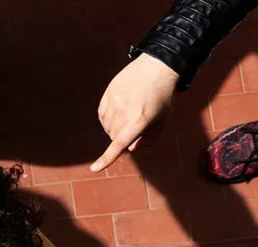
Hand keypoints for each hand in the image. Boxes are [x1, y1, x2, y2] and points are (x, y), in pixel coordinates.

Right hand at [91, 53, 179, 171]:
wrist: (157, 66)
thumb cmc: (162, 96)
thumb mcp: (163, 120)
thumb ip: (150, 138)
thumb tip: (130, 149)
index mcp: (141, 118)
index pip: (120, 143)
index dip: (107, 158)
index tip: (94, 169)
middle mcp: (125, 110)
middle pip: (114, 136)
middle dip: (122, 136)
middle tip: (136, 124)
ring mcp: (115, 100)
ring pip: (106, 126)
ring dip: (114, 127)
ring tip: (129, 114)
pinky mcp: (108, 93)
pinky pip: (102, 115)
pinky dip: (108, 118)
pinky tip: (120, 109)